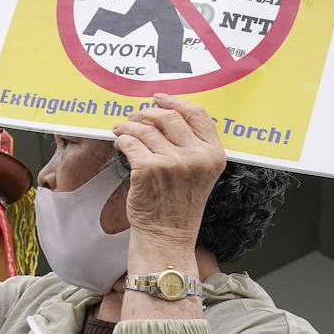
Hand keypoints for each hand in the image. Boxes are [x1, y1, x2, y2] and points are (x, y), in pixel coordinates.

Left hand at [112, 94, 225, 251]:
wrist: (167, 235)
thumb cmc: (178, 204)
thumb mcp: (199, 172)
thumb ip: (191, 145)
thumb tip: (164, 112)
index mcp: (214, 154)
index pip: (197, 114)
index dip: (175, 101)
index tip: (158, 98)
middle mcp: (197, 156)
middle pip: (167, 116)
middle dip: (146, 113)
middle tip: (134, 117)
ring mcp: (173, 162)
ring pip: (144, 129)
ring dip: (129, 126)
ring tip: (122, 130)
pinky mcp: (149, 168)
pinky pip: (130, 142)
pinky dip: (121, 140)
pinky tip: (119, 144)